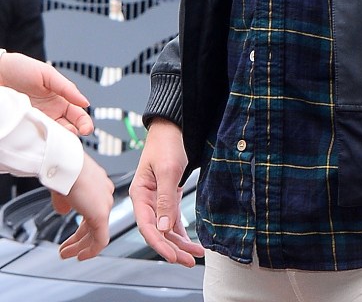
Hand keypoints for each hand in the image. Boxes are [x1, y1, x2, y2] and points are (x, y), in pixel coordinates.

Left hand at [0, 52, 92, 135]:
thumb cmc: (21, 69)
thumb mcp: (48, 74)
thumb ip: (67, 88)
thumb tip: (85, 102)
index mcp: (59, 101)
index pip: (77, 116)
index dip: (84, 124)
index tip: (86, 130)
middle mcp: (50, 114)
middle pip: (67, 130)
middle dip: (73, 136)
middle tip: (73, 136)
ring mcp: (36, 122)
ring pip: (52, 138)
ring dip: (58, 141)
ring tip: (59, 141)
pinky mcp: (23, 128)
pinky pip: (34, 139)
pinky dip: (41, 144)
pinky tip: (43, 143)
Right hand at [55, 153, 114, 260]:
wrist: (66, 163)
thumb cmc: (63, 168)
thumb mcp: (63, 187)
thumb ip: (66, 201)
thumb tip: (63, 210)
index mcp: (98, 184)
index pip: (93, 210)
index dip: (82, 226)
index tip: (73, 236)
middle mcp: (105, 193)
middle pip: (94, 223)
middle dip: (78, 240)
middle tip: (67, 250)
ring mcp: (105, 204)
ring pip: (97, 233)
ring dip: (80, 247)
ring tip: (66, 254)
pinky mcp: (101, 215)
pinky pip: (101, 240)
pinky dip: (90, 251)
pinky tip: (79, 256)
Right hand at [129, 118, 203, 265]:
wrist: (173, 128)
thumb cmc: (165, 143)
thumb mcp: (167, 170)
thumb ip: (165, 199)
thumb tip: (162, 227)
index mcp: (140, 194)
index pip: (147, 226)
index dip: (159, 243)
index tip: (172, 256)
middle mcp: (147, 200)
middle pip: (157, 232)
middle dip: (172, 248)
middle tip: (188, 260)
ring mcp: (157, 200)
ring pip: (166, 229)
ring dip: (179, 243)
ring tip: (194, 254)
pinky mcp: (168, 197)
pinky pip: (172, 220)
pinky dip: (181, 232)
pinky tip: (190, 242)